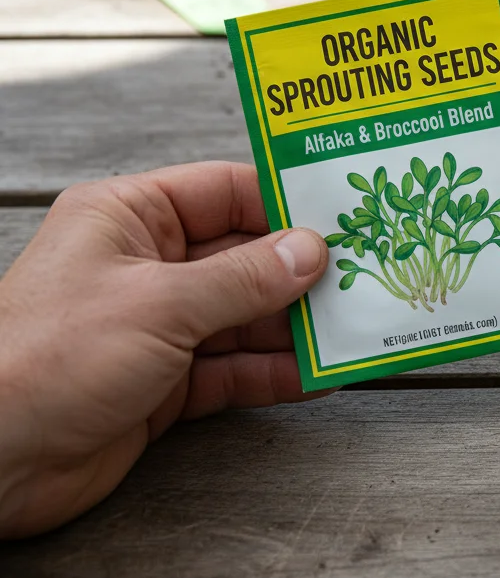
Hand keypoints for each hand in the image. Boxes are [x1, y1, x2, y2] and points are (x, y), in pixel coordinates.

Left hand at [0, 162, 331, 538]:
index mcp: (128, 218)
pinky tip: (322, 374)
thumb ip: (244, 278)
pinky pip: (235, 370)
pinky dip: (277, 373)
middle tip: (370, 276)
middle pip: (244, 258)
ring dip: (299, 327)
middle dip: (304, 272)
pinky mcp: (164, 385)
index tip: (347, 213)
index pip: (224, 192)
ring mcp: (157, 327)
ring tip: (359, 328)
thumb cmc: (51, 356)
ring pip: (247, 317)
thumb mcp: (160, 303)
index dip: (286, 203)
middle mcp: (145, 266)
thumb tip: (313, 251)